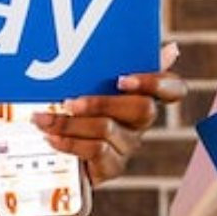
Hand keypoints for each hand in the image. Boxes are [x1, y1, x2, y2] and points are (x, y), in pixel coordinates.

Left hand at [33, 42, 187, 185]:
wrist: (64, 156)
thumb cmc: (83, 110)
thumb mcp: (96, 84)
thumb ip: (122, 64)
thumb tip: (172, 49)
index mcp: (144, 97)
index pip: (174, 90)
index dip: (156, 84)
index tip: (122, 79)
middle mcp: (141, 123)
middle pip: (142, 109)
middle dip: (102, 102)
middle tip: (69, 102)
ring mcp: (128, 146)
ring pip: (107, 130)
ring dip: (69, 123)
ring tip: (42, 119)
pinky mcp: (113, 167)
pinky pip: (94, 152)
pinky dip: (68, 142)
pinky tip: (50, 136)